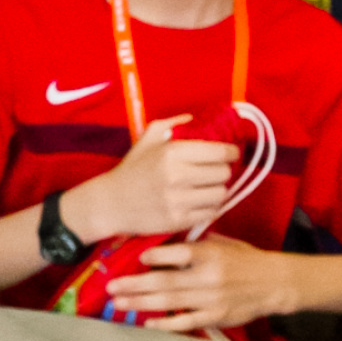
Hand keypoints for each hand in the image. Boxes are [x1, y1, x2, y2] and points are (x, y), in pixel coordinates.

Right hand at [80, 118, 238, 240]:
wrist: (111, 203)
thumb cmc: (132, 169)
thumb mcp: (148, 138)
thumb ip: (173, 123)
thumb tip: (196, 119)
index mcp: (172, 152)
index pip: (219, 151)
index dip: (230, 152)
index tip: (230, 153)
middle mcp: (177, 176)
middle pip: (224, 173)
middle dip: (223, 170)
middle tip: (215, 171)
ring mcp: (178, 200)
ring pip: (221, 194)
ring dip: (218, 190)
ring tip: (208, 187)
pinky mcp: (178, 221)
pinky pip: (211, 213)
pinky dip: (210, 207)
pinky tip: (199, 201)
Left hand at [99, 234, 292, 335]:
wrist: (274, 283)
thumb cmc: (246, 259)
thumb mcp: (223, 242)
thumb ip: (196, 243)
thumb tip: (164, 243)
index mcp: (210, 254)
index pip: (177, 254)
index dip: (154, 256)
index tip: (136, 257)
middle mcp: (208, 276)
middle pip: (165, 281)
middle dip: (135, 284)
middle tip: (112, 286)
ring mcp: (211, 299)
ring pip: (170, 302)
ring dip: (141, 303)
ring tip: (119, 303)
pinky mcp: (215, 316)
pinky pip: (186, 322)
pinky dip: (166, 324)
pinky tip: (147, 322)